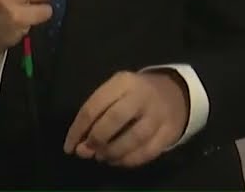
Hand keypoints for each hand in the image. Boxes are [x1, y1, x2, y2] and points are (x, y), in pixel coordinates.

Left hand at [64, 70, 188, 167]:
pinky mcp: (169, 131)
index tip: (69, 147)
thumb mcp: (116, 91)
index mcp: (122, 82)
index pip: (94, 106)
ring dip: (113, 152)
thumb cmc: (134, 94)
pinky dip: (130, 161)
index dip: (78, 130)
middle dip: (96, 140)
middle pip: (114, 120)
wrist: (175, 93)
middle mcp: (141, 96)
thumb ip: (96, 115)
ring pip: (133, 138)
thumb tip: (80, 146)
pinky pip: (148, 152)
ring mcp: (158, 114)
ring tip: (103, 157)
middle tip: (87, 152)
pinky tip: (118, 161)